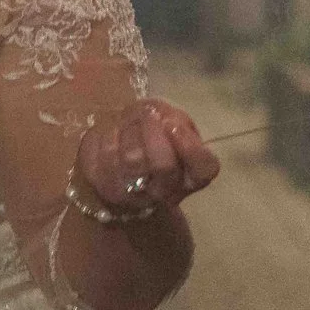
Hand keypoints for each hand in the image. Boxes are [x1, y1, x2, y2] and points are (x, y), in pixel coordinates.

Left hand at [75, 99, 217, 213]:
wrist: (112, 143)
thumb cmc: (147, 129)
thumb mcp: (168, 118)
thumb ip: (174, 120)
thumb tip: (167, 124)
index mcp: (190, 175)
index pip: (203, 169)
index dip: (190, 147)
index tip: (173, 125)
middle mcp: (165, 192)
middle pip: (164, 166)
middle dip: (154, 133)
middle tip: (148, 114)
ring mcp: (133, 194)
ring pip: (133, 159)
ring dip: (130, 130)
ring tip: (129, 122)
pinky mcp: (106, 187)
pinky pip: (107, 155)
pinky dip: (110, 135)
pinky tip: (112, 132)